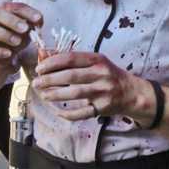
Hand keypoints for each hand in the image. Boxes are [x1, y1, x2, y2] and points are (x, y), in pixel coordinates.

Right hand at [0, 2, 42, 67]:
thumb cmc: (14, 37)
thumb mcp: (25, 31)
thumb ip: (31, 24)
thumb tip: (39, 20)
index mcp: (3, 11)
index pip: (14, 7)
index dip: (27, 12)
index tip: (38, 19)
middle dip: (12, 20)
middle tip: (25, 29)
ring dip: (4, 34)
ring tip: (18, 42)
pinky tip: (9, 53)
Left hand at [33, 51, 147, 121]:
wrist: (131, 92)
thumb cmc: (108, 74)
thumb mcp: (94, 62)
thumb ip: (71, 59)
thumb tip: (45, 55)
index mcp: (97, 59)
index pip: (70, 58)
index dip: (52, 63)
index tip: (39, 68)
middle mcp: (101, 74)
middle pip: (70, 76)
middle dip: (50, 80)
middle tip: (36, 83)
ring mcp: (103, 91)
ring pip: (75, 93)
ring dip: (55, 95)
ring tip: (43, 95)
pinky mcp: (103, 107)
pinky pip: (82, 112)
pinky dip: (68, 113)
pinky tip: (57, 111)